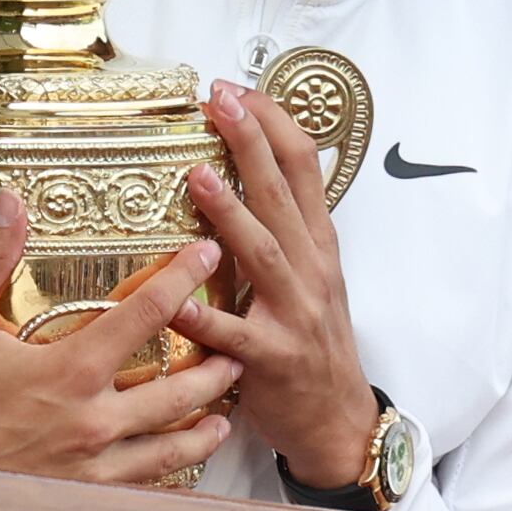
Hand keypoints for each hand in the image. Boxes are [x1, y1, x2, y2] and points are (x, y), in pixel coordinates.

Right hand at [0, 189, 239, 484]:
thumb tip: (10, 201)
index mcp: (69, 370)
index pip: (147, 313)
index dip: (185, 277)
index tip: (209, 253)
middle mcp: (92, 421)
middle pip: (180, 387)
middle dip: (217, 363)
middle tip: (240, 344)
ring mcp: (92, 466)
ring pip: (172, 445)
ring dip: (205, 422)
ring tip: (227, 410)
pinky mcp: (83, 497)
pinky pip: (143, 485)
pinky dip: (172, 471)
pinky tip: (182, 462)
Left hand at [177, 82, 374, 489]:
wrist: (337, 420)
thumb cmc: (314, 343)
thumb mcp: (315, 276)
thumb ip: (289, 226)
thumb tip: (266, 167)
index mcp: (318, 246)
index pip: (304, 169)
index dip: (274, 124)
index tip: (240, 89)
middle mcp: (311, 271)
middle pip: (284, 195)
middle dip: (253, 143)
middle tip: (222, 100)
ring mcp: (293, 314)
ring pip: (262, 254)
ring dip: (232, 213)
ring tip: (199, 175)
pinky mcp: (270, 358)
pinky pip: (233, 333)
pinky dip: (204, 315)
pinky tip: (174, 298)